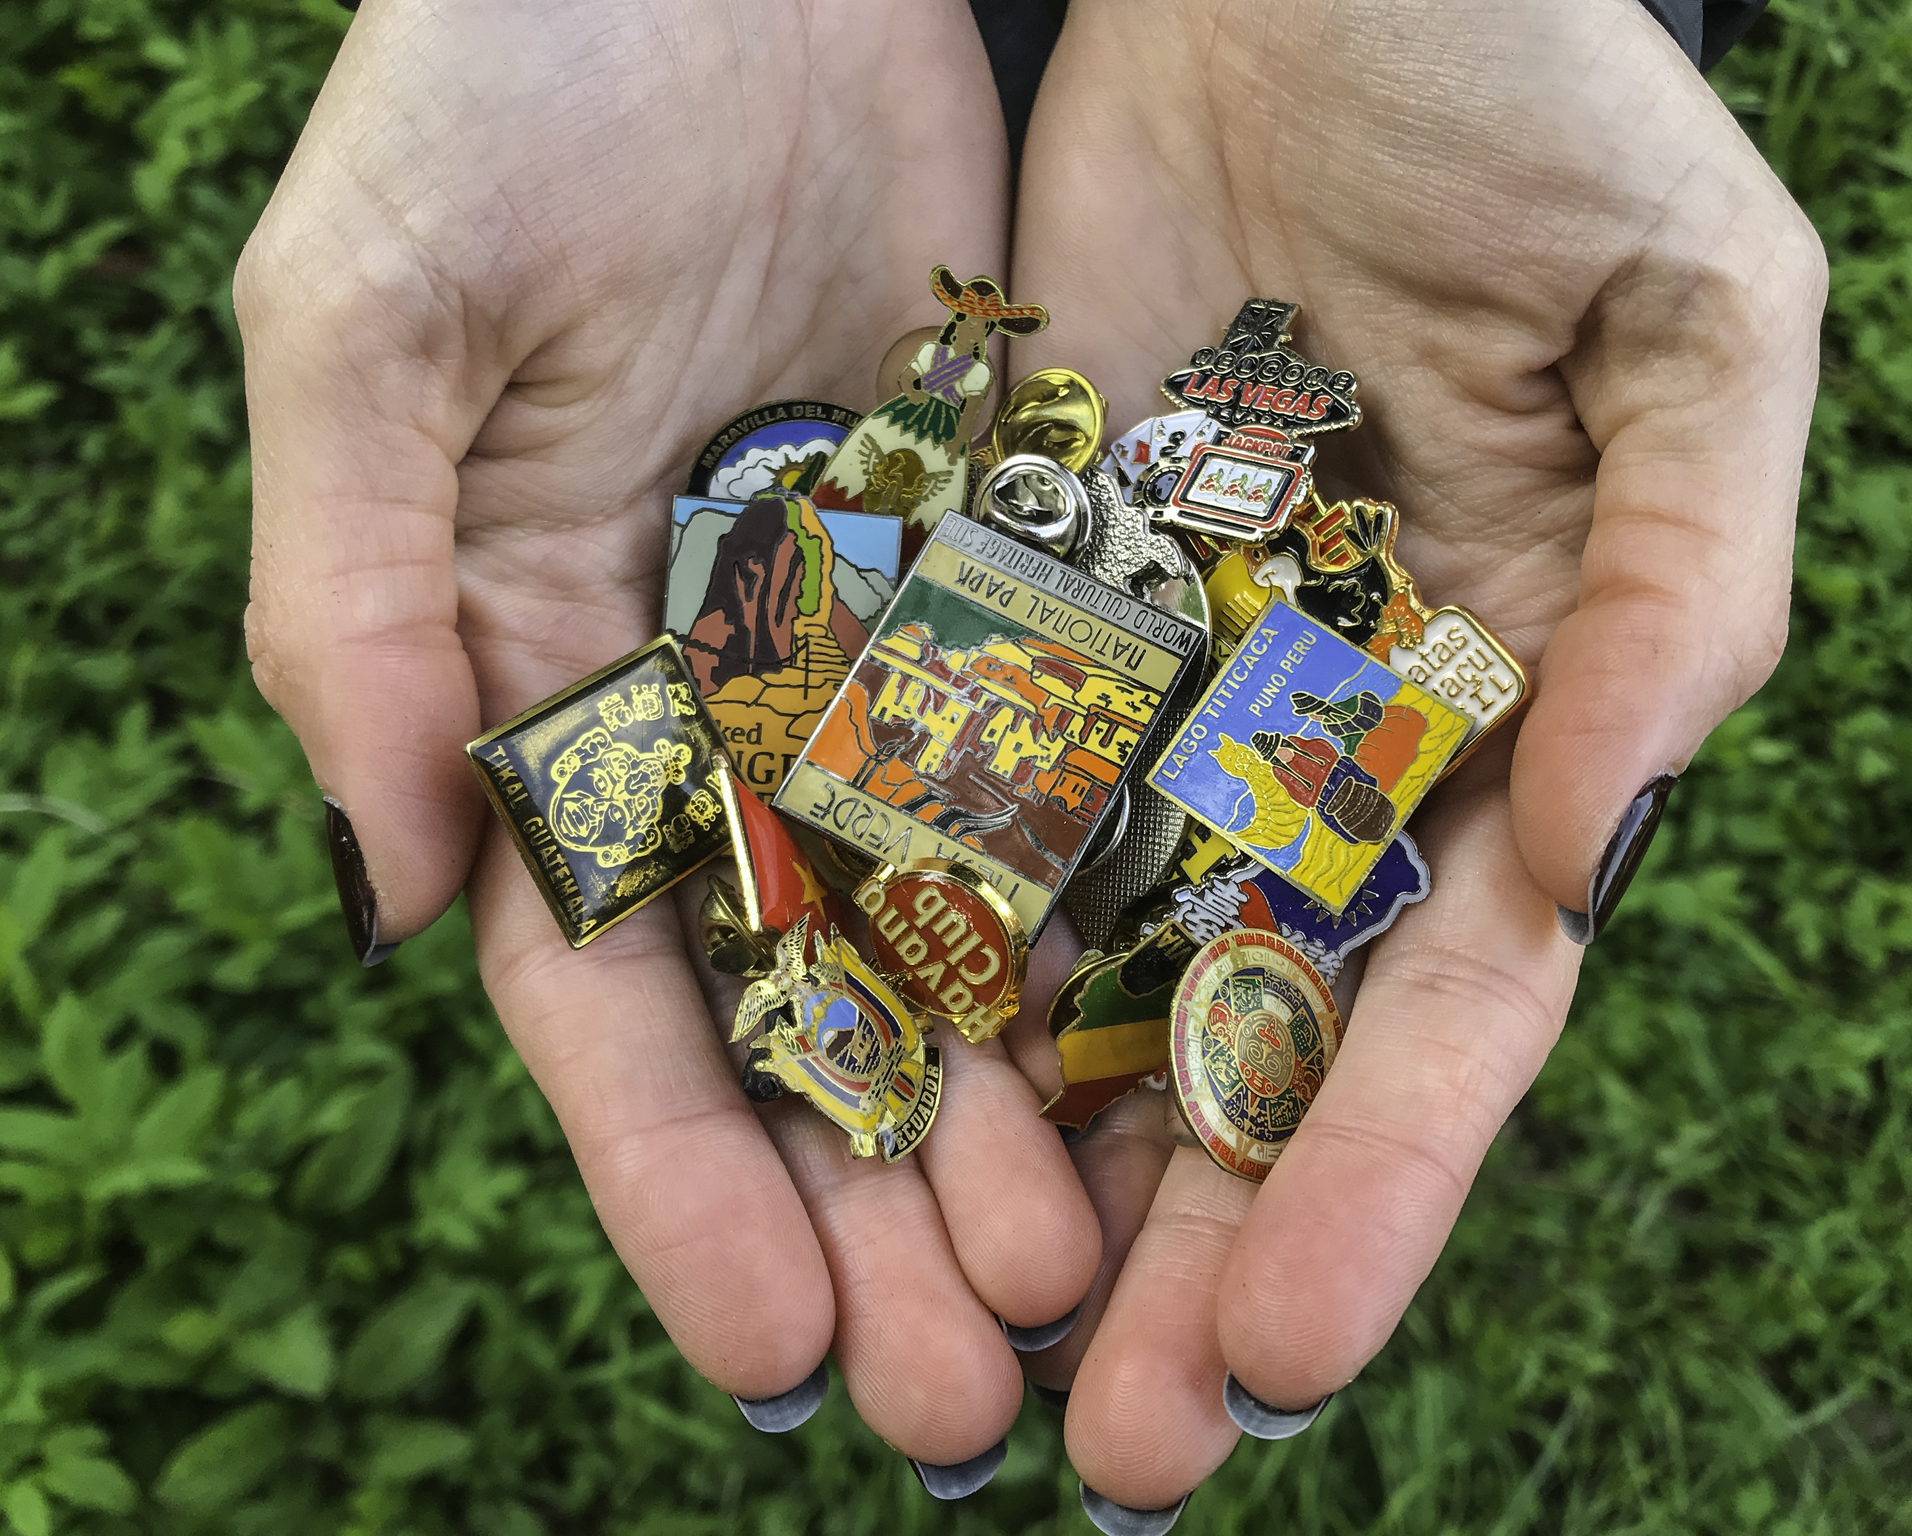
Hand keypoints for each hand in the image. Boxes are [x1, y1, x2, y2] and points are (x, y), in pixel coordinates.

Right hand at [236, 0, 1101, 1473]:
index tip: (766, 1360)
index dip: (678, 1184)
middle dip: (871, 1212)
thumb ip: (358, 598)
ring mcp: (888, 649)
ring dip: (1014, 1118)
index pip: (611, 989)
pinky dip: (1125, 918)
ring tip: (1086, 1295)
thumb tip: (404, 883)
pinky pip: (1089, 768)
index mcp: (546, 684)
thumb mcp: (378, 320)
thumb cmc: (508, 76)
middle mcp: (725, 703)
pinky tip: (1183, 1062)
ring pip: (962, 931)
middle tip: (966, 1402)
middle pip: (800, 1008)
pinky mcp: (1030, 565)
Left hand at [1009, 0, 1824, 1512]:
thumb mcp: (1693, 325)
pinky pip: (937, 789)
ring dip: (1014, 1160)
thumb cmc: (1542, 106)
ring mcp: (1147, 687)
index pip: (1442, 997)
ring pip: (1072, 958)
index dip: (1375, 1176)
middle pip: (1244, 1031)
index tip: (1282, 1350)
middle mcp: (1313, 741)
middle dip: (1181, 1239)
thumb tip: (1587, 847)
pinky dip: (891, 943)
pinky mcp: (999, 602)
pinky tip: (837, 1111)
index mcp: (1495, 714)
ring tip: (945, 1355)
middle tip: (1106, 1448)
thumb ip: (1677, 589)